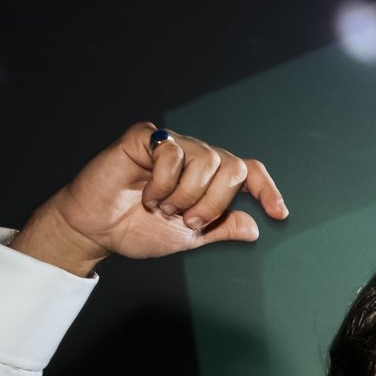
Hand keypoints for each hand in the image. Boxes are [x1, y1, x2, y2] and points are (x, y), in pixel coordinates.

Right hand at [12, 123, 287, 275]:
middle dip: (215, 202)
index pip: (248, 172)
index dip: (267, 189)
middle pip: (231, 166)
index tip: (279, 214)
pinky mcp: (145, 137)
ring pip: (206, 159)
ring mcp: (171, 144)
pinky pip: (172, 153)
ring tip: (163, 209)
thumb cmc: (137, 229)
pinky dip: (163, 183)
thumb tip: (255, 227)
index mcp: (208, 178)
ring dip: (187, 195)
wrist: (97, 231)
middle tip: (189, 221)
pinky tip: (146, 195)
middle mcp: (194, 156)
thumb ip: (221, 228)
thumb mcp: (189, 237)